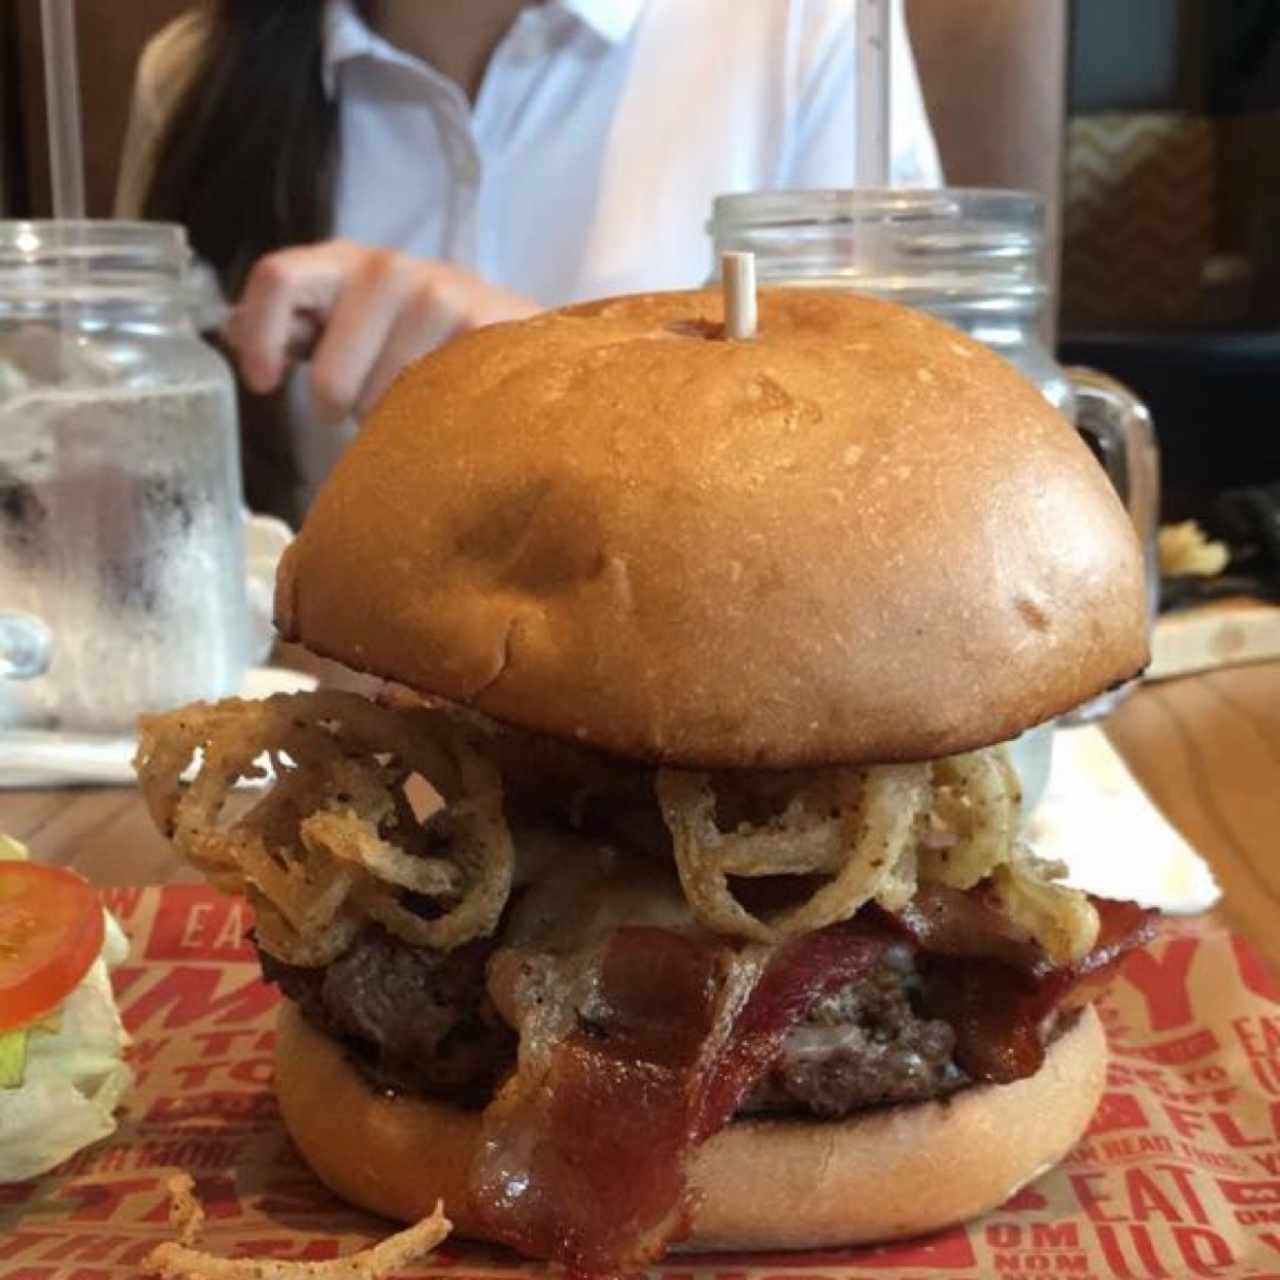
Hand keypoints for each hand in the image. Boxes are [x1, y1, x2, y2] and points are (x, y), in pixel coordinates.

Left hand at [225, 240, 540, 422]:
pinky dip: (430, 421)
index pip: (277, 279)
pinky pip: (426, 404)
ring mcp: (438, 297)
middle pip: (330, 375)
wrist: (520, 337)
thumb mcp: (356, 322)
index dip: (259, 338)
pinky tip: (448, 407)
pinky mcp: (479, 330)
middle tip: (365, 409)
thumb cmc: (423, 338)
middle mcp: (389, 270)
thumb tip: (228, 329)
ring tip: (417, 403)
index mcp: (345, 262)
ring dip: (391, 421)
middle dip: (341, 411)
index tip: (266, 384)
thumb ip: (300, 327)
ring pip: (380, 400)